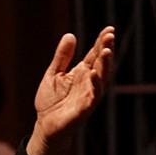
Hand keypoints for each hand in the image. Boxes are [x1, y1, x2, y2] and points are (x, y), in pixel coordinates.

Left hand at [28, 26, 114, 154]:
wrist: (45, 125)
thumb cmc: (51, 101)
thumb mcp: (53, 74)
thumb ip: (62, 57)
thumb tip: (70, 35)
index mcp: (82, 72)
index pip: (95, 55)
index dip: (102, 42)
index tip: (109, 29)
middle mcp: (89, 83)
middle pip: (101, 64)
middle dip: (106, 50)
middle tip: (110, 36)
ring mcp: (88, 96)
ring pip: (101, 79)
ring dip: (104, 66)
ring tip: (106, 52)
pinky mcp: (83, 109)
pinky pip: (92, 97)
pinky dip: (94, 87)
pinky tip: (94, 75)